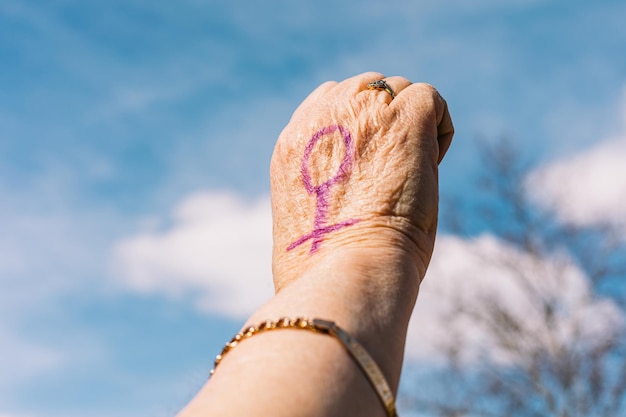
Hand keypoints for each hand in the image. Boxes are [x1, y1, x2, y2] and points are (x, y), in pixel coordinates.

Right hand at [270, 72, 453, 290]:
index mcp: (294, 144)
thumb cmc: (323, 272)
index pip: (328, 100)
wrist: (344, 275)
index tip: (366, 160)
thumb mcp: (300, 221)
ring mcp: (363, 115)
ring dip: (411, 121)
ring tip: (413, 170)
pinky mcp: (404, 123)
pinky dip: (438, 126)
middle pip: (364, 88)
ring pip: (398, 88)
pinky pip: (430, 99)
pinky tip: (433, 163)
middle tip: (393, 167)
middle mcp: (324, 118)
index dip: (355, 123)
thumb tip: (345, 196)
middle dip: (383, 118)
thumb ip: (316, 185)